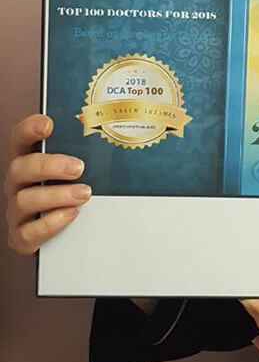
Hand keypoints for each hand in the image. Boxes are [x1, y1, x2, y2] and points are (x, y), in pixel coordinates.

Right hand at [5, 114, 89, 254]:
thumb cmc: (80, 190)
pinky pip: (26, 233)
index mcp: (32, 161)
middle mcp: (20, 184)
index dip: (28, 129)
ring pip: (24, 200)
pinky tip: (70, 215)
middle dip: (49, 166)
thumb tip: (136, 133)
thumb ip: (98, 153)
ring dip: (56, 196)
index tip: (48, 125)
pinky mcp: (22, 236)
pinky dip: (49, 224)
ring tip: (84, 194)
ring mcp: (18, 211)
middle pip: (19, 168)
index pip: (20, 139)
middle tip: (78, 168)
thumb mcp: (89, 168)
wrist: (74, 233)